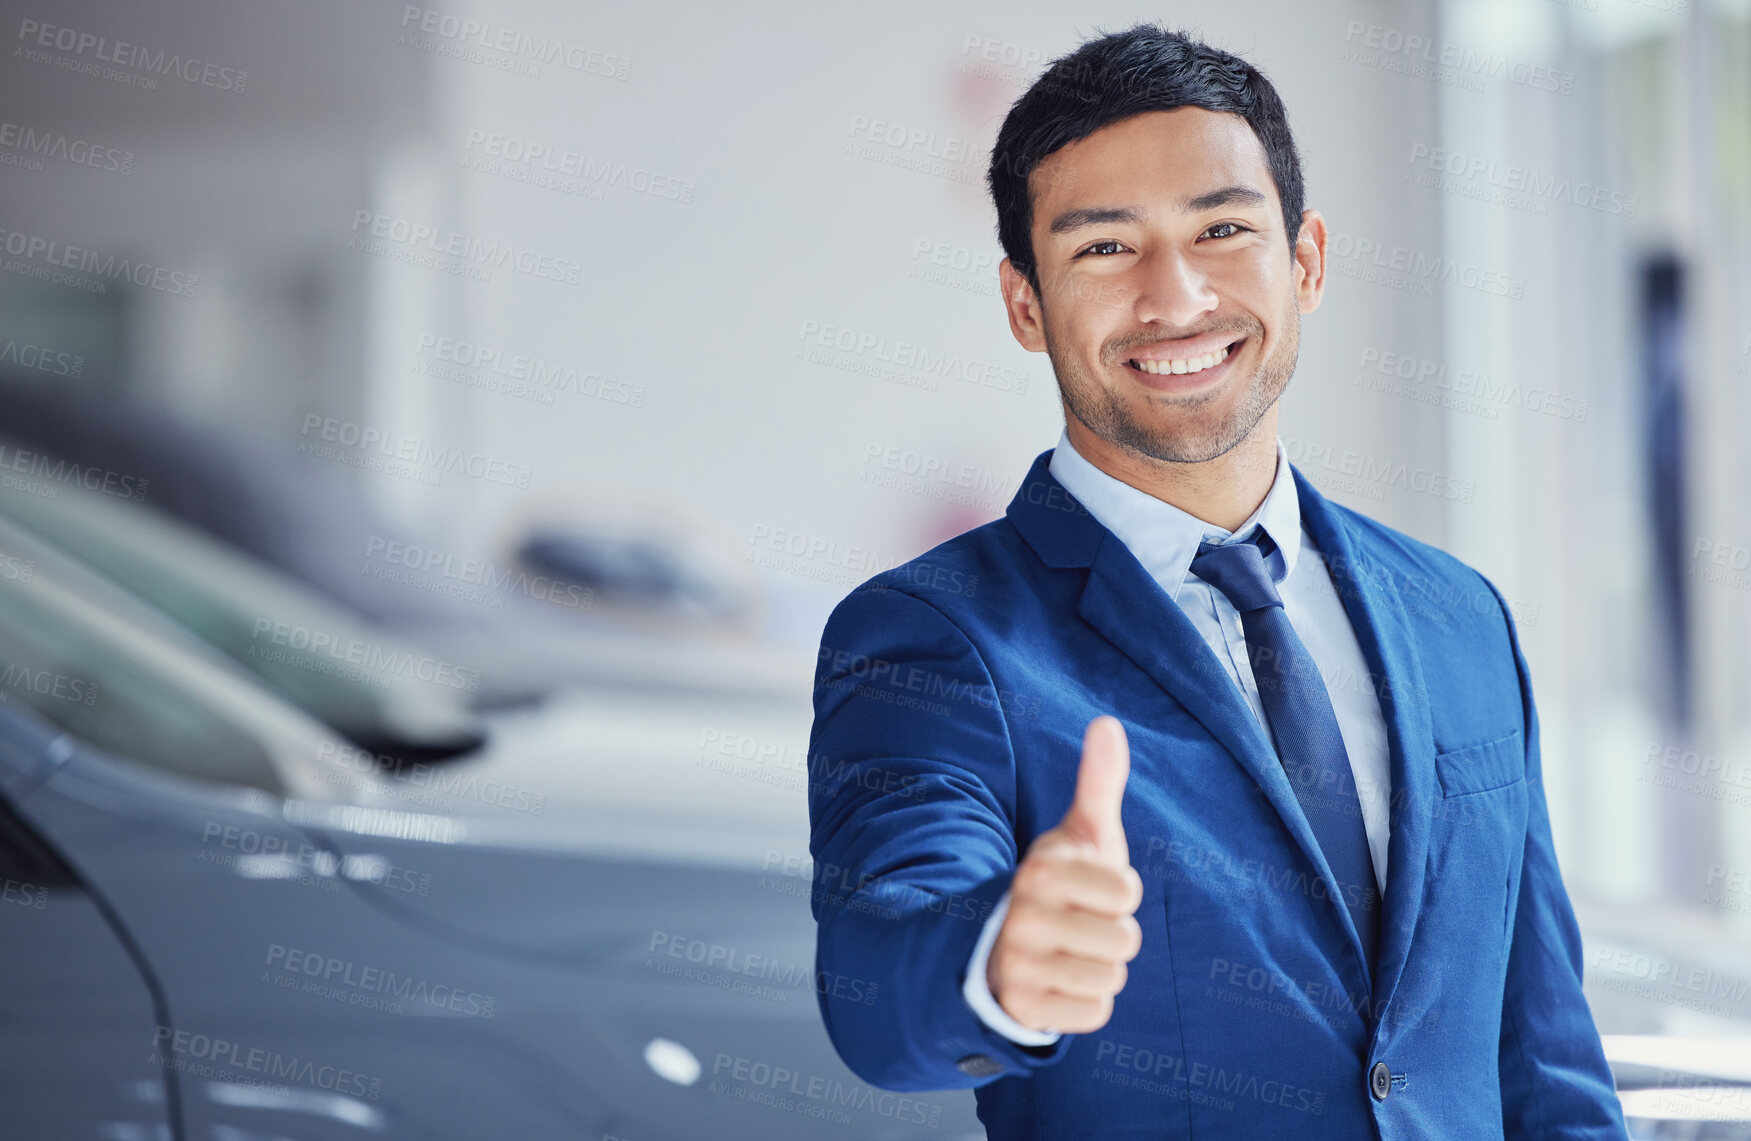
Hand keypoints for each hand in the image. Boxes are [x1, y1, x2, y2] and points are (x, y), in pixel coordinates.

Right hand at [988, 715, 1142, 1034]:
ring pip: (1111, 977)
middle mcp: (1023, 916)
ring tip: (1071, 952)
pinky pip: (1095, 1013)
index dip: (1118, 891)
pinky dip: (1087, 1002)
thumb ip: (1098, 781)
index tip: (1090, 888)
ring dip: (1101, 968)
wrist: (1003, 940)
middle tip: (1081, 924)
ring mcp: (1019, 965)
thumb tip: (1108, 723)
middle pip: (1124, 940)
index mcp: (1041, 869)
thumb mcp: (1079, 832)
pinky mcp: (1024, 1008)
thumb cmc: (1061, 882)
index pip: (1126, 890)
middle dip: (1112, 933)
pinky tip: (1062, 982)